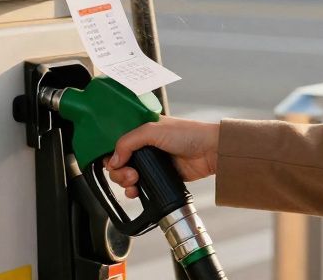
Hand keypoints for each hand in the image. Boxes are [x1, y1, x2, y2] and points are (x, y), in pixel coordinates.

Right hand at [104, 116, 219, 198]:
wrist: (210, 152)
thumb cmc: (189, 134)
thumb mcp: (153, 130)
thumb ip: (129, 142)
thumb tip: (113, 159)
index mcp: (141, 130)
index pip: (117, 142)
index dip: (111, 154)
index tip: (114, 163)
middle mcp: (145, 146)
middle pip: (119, 162)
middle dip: (119, 171)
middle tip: (130, 175)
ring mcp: (152, 163)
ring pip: (127, 175)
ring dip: (125, 182)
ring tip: (135, 182)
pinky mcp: (159, 177)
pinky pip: (140, 186)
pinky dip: (135, 191)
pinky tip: (137, 192)